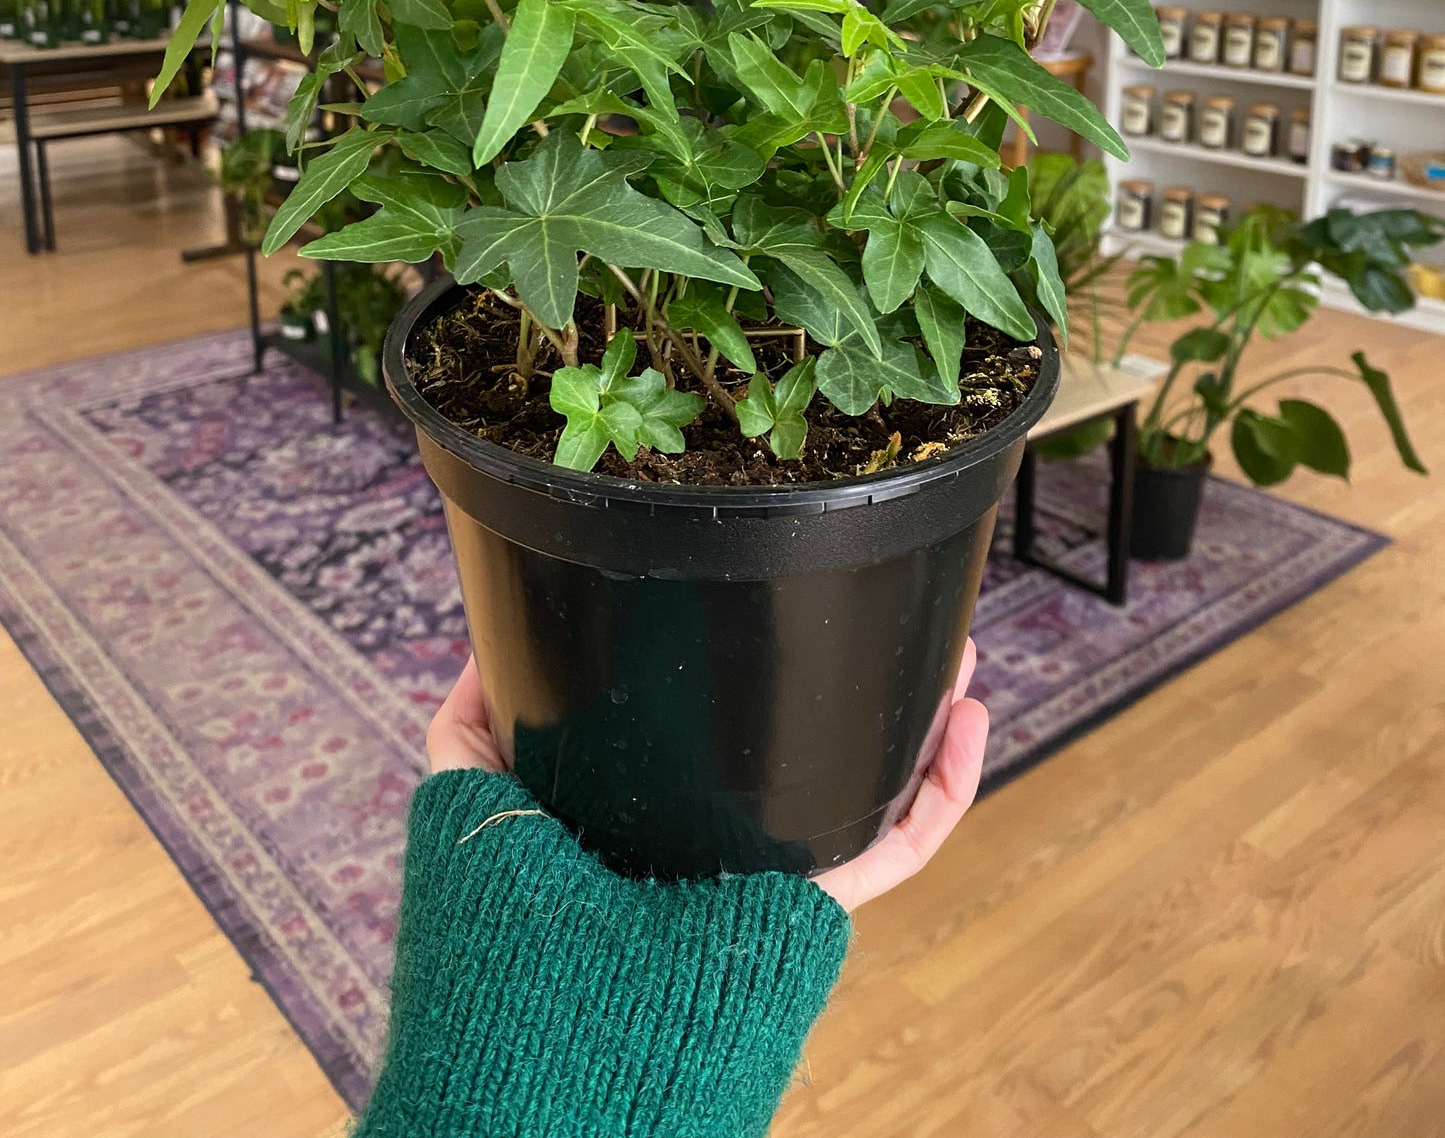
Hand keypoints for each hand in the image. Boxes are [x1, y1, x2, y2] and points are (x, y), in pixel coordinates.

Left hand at [425, 640, 988, 915]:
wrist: (541, 1060)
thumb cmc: (498, 946)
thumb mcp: (473, 811)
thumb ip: (473, 731)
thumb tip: (487, 643)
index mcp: (657, 818)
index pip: (724, 736)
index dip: (768, 671)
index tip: (793, 598)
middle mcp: (721, 847)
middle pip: (814, 750)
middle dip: (864, 687)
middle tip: (897, 614)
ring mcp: (774, 881)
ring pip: (871, 790)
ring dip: (925, 721)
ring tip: (960, 653)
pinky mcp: (814, 914)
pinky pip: (895, 850)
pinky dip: (941, 791)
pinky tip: (963, 722)